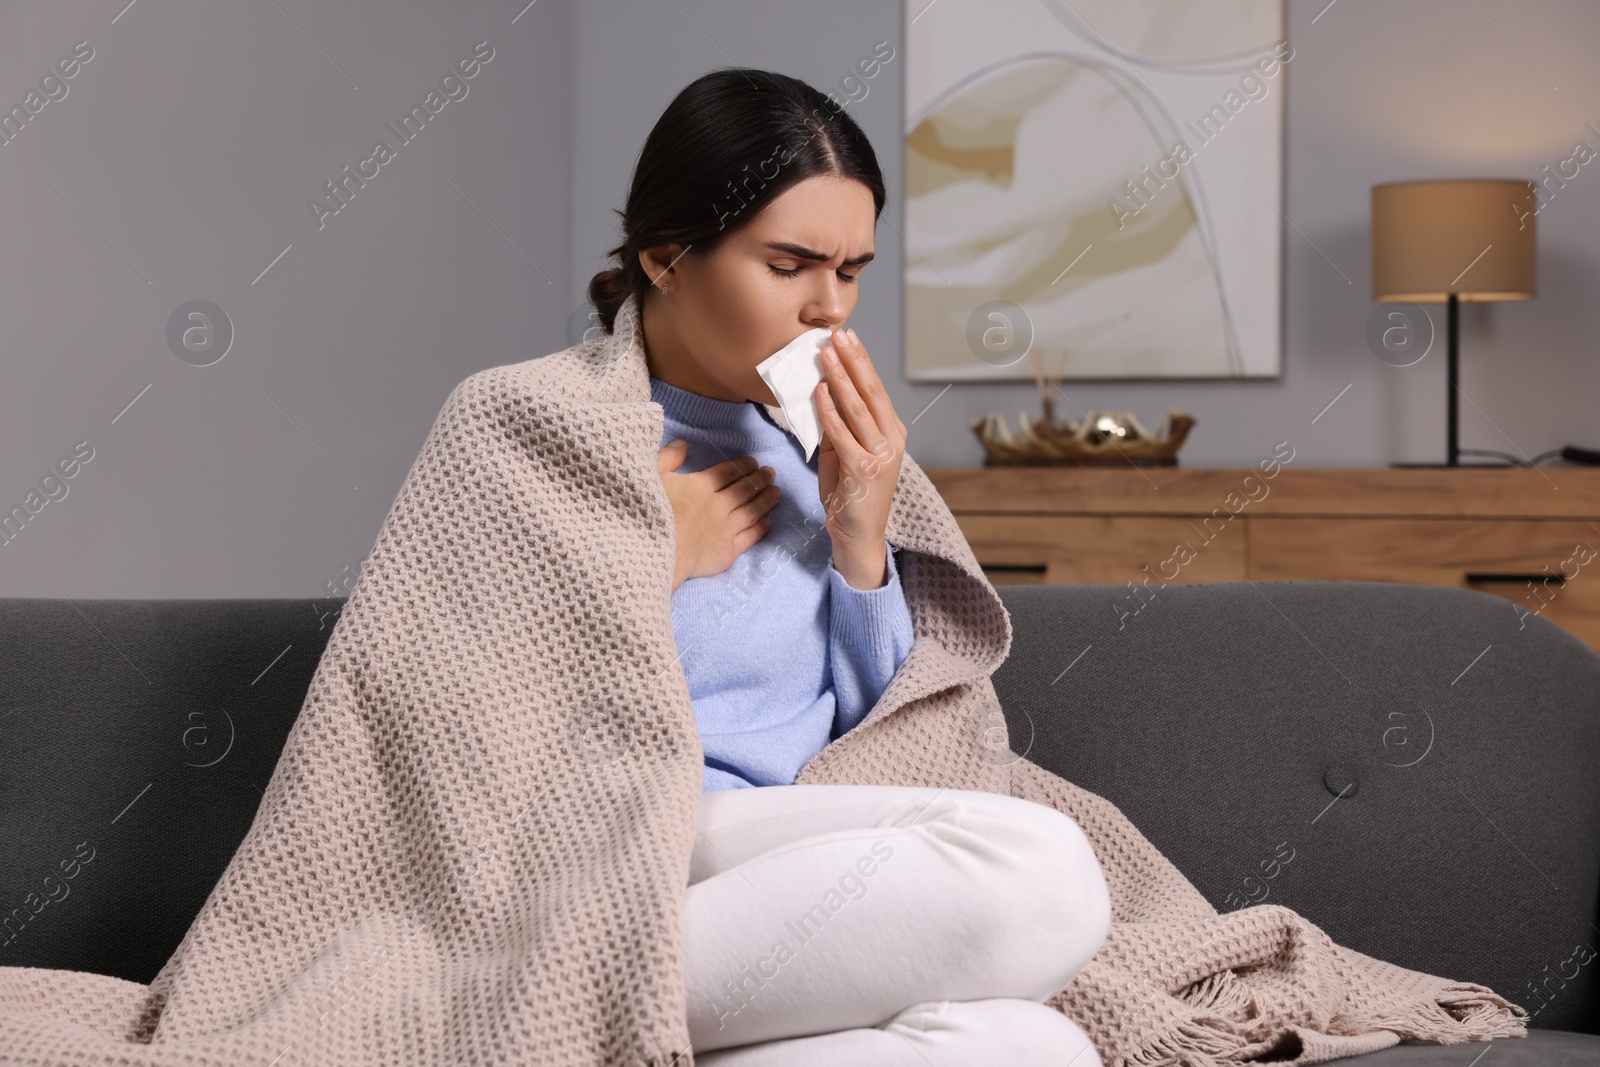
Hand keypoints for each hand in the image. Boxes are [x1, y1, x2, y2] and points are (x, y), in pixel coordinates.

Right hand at [656, 440, 780, 592]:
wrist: (650, 554)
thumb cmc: (645, 515)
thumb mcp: (648, 478)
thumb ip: (666, 459)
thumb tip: (682, 445)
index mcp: (700, 485)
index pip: (728, 472)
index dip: (743, 465)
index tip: (754, 462)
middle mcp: (718, 504)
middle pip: (745, 489)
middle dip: (760, 479)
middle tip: (771, 473)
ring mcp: (726, 529)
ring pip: (753, 511)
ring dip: (766, 500)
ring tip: (777, 492)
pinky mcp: (728, 551)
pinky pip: (750, 537)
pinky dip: (761, 528)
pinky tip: (768, 522)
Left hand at [814, 328, 906, 589]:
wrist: (858, 535)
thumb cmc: (850, 495)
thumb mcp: (844, 454)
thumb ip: (838, 426)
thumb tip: (822, 392)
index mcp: (892, 433)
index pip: (875, 390)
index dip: (861, 362)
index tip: (848, 338)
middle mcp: (892, 440)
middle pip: (871, 392)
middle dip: (853, 361)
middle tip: (838, 335)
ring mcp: (880, 455)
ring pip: (857, 408)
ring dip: (840, 378)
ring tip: (826, 355)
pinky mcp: (863, 469)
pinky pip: (841, 432)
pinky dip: (829, 410)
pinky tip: (820, 391)